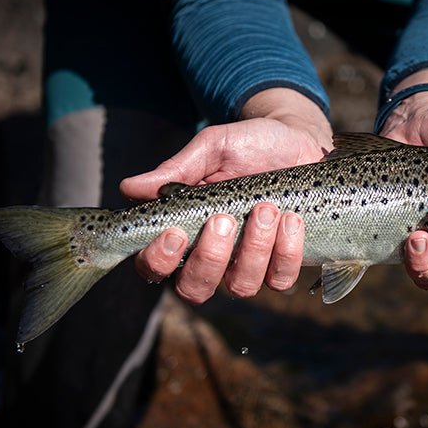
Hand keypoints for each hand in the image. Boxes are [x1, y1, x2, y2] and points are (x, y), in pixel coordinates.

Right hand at [120, 88, 331, 303]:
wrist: (298, 138)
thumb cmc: (248, 145)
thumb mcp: (211, 149)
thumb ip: (176, 170)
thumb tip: (129, 188)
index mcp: (183, 231)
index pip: (153, 267)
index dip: (158, 261)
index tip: (175, 233)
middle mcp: (212, 256)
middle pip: (194, 289)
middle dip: (209, 258)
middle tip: (224, 219)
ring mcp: (249, 264)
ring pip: (241, 286)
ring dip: (254, 250)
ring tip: (266, 209)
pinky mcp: (283, 263)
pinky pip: (281, 279)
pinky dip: (287, 252)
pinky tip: (291, 219)